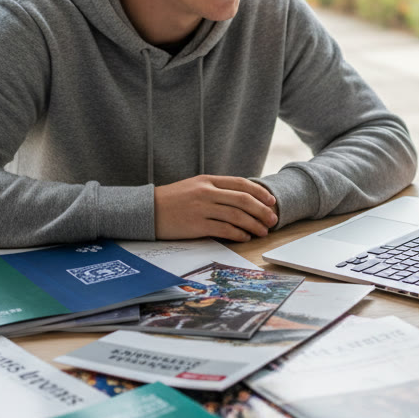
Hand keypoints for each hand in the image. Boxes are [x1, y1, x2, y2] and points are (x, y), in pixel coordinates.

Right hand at [153, 175, 278, 240]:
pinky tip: (245, 237)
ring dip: (254, 224)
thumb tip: (241, 199)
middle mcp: (207, 192)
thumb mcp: (194, 186)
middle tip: (272, 219)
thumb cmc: (172, 200)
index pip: (241, 183)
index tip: (271, 201)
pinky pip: (224, 229)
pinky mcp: (196, 225)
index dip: (260, 192)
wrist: (146, 210)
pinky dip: (239, 234)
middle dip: (262, 210)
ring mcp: (202, 208)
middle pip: (243, 199)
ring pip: (237, 215)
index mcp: (207, 180)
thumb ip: (215, 190)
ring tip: (263, 231)